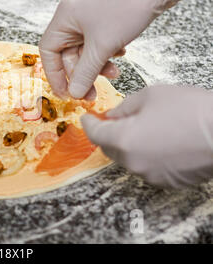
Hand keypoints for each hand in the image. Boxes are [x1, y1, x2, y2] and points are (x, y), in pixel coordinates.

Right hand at [39, 0, 186, 99]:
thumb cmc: (128, 8)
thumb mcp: (103, 47)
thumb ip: (85, 73)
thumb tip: (75, 93)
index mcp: (64, 17)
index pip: (48, 51)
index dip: (55, 75)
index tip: (66, 93)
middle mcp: (72, 15)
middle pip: (67, 54)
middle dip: (81, 74)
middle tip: (92, 93)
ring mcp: (87, 16)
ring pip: (84, 50)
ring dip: (96, 66)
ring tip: (113, 73)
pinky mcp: (102, 18)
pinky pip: (96, 43)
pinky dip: (105, 53)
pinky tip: (119, 54)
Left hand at [81, 85, 212, 187]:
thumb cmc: (191, 110)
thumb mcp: (150, 96)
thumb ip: (125, 107)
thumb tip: (114, 115)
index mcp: (123, 140)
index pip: (95, 134)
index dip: (88, 124)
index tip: (86, 119)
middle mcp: (133, 162)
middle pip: (109, 149)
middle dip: (107, 134)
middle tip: (113, 120)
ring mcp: (150, 174)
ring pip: (127, 159)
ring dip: (127, 145)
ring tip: (141, 128)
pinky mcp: (167, 181)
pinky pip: (146, 167)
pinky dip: (144, 155)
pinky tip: (157, 141)